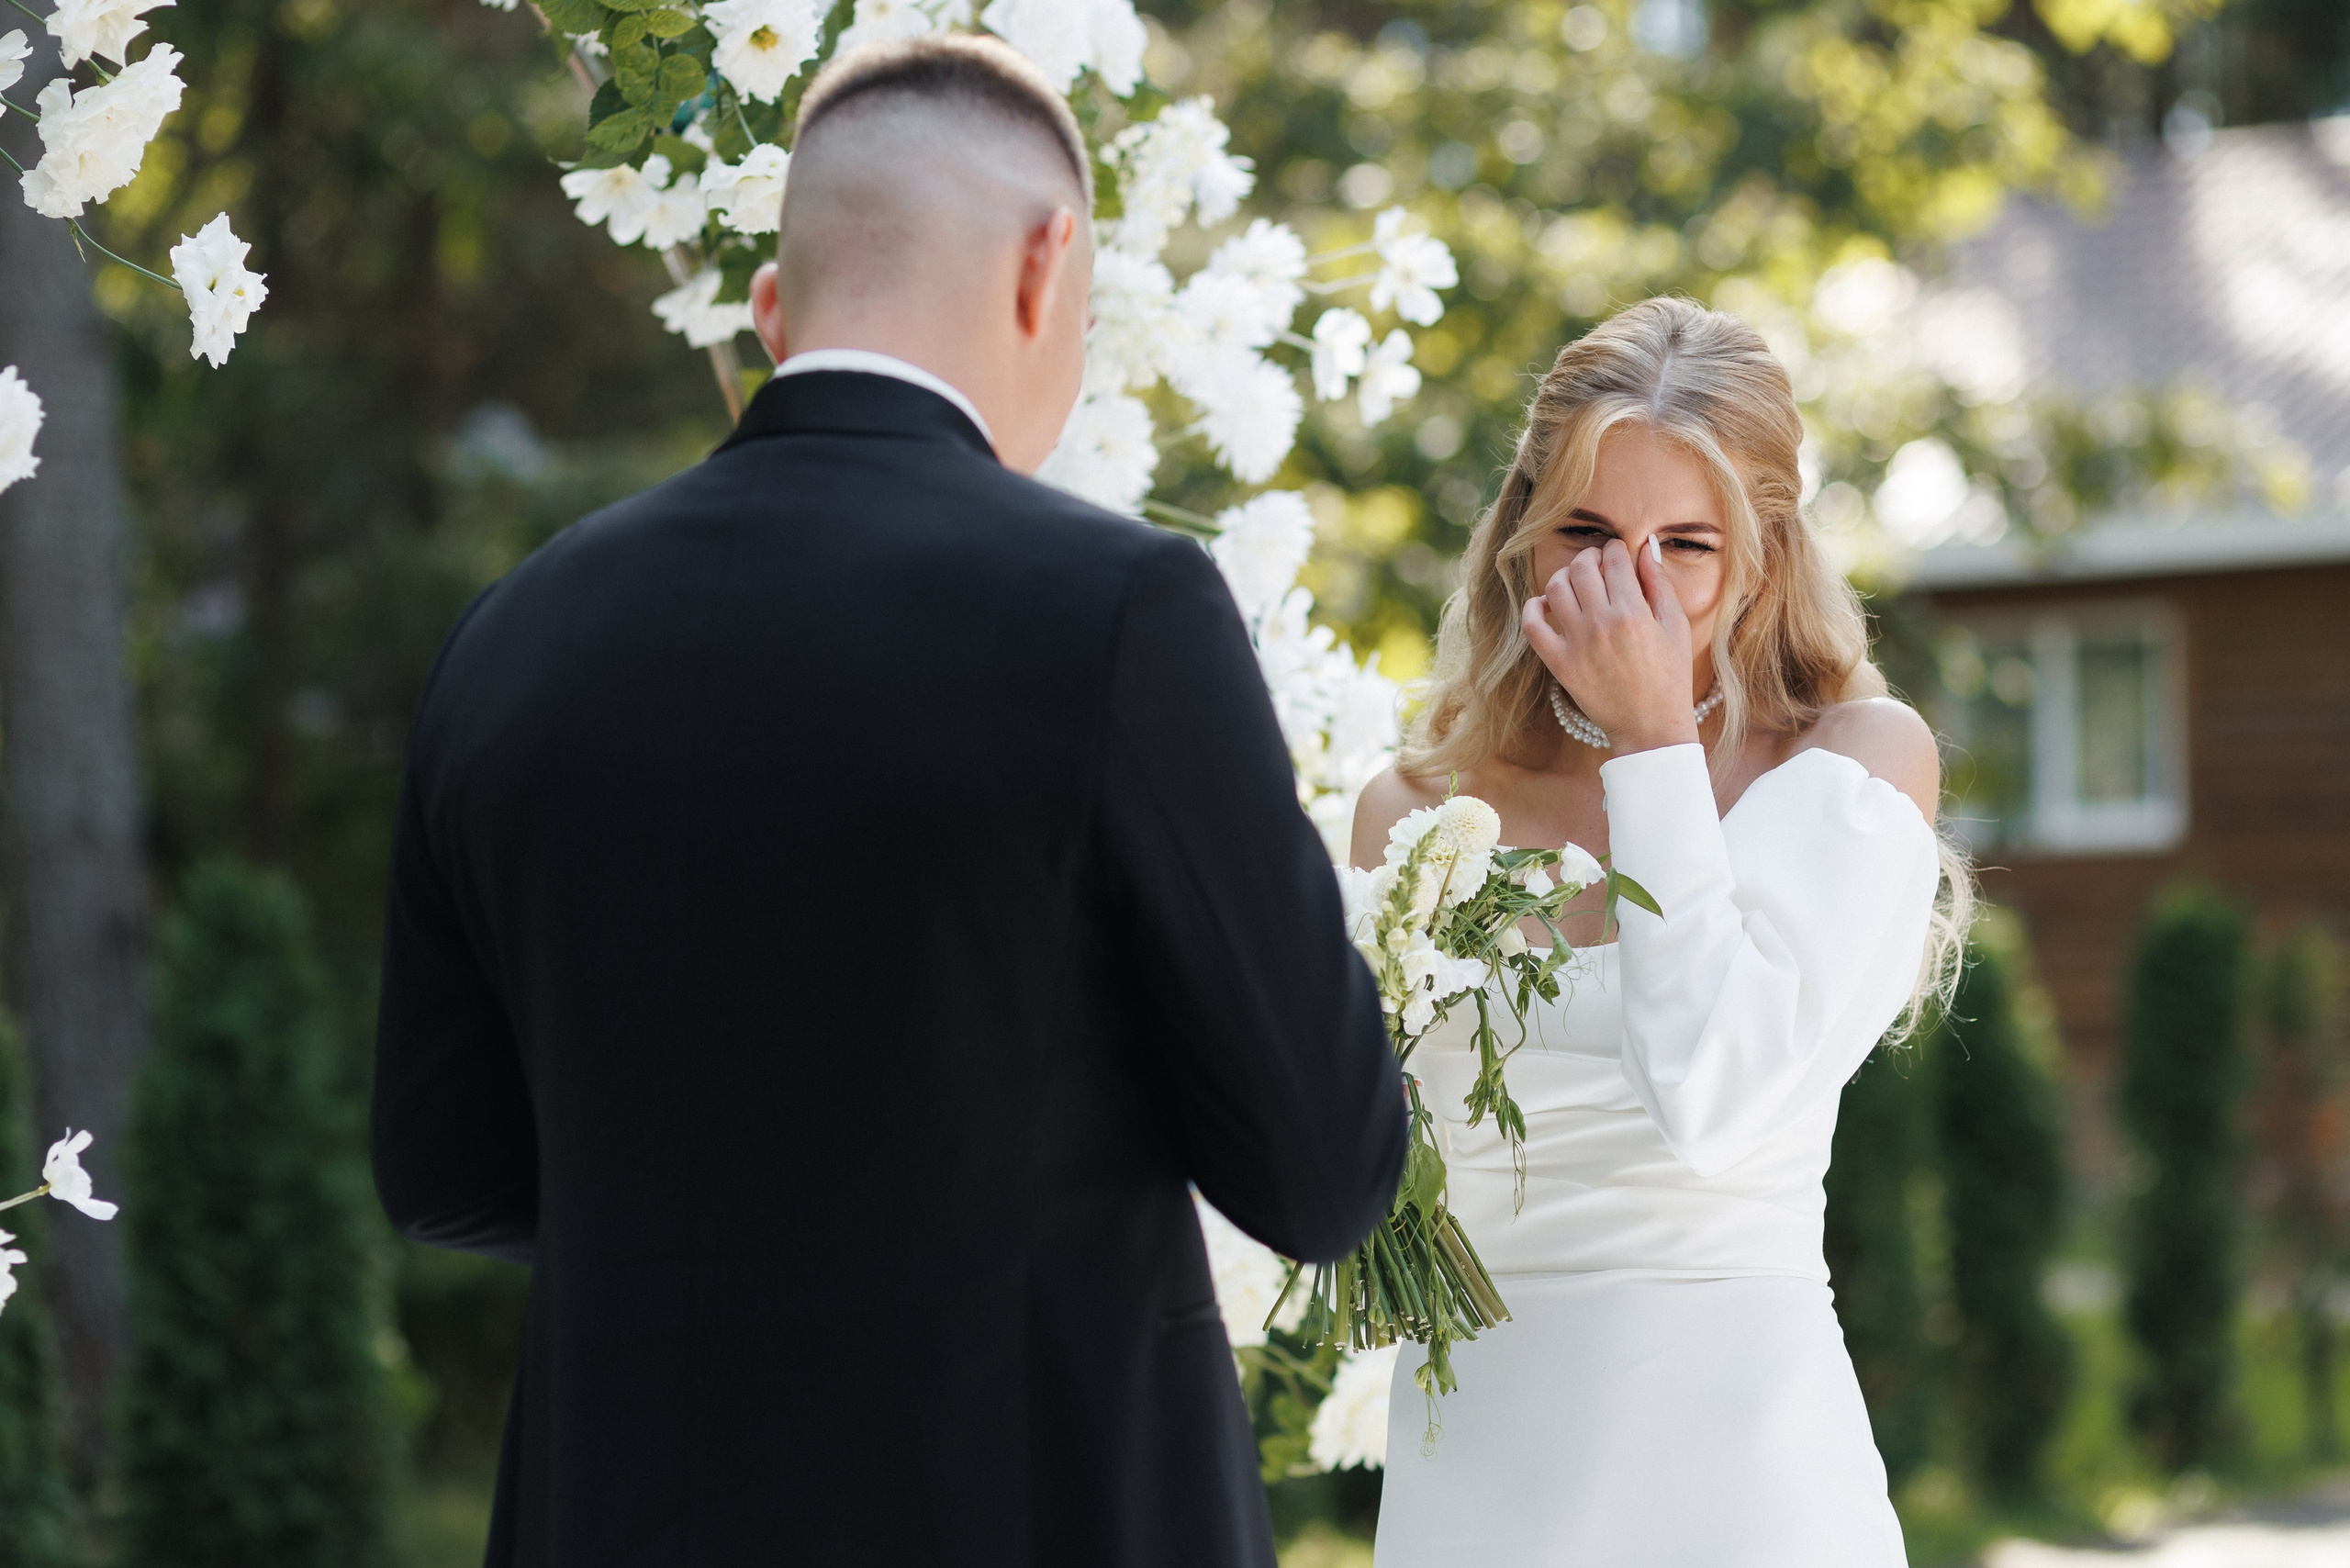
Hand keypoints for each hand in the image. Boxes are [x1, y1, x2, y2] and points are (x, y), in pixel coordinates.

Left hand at [1521, 537, 1698, 753]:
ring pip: (1556, 589)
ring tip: (1576, 582)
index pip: (1614, 559)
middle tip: (1598, 564)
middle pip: (1582, 568)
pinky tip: (1546, 603)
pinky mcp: (1559, 664)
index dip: (1616, 548)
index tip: (1618, 553)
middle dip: (1591, 557)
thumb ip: (1660, 584)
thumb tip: (1647, 547)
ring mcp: (1576, 644)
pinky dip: (1534, 607)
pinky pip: (1533, 625)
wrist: (1650, 726)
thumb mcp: (1676, 626)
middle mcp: (1600, 624)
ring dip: (1564, 576)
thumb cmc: (1670, 676)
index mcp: (1633, 612)